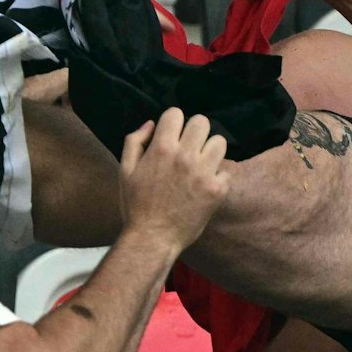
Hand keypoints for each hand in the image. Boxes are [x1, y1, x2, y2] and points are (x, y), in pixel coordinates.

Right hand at [120, 108, 229, 249]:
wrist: (153, 238)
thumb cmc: (136, 205)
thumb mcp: (125, 170)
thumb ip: (135, 141)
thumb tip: (151, 123)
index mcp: (161, 148)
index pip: (176, 113)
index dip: (173, 122)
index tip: (172, 134)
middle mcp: (185, 156)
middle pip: (201, 122)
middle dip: (194, 132)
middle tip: (189, 147)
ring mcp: (204, 173)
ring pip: (219, 142)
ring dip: (210, 150)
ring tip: (201, 164)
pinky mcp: (217, 190)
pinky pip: (226, 171)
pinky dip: (218, 177)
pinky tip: (205, 186)